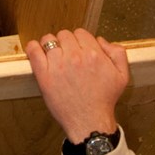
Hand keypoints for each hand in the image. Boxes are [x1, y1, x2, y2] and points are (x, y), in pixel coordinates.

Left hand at [25, 28, 129, 142]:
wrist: (89, 121)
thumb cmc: (103, 100)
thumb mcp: (121, 75)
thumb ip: (117, 53)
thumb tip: (101, 40)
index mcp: (94, 55)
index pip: (81, 33)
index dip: (80, 40)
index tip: (78, 49)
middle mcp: (75, 57)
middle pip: (65, 35)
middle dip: (66, 42)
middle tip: (67, 54)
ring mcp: (58, 65)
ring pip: (49, 40)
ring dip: (50, 45)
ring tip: (53, 55)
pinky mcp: (44, 74)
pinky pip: (33, 51)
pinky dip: (33, 48)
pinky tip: (37, 51)